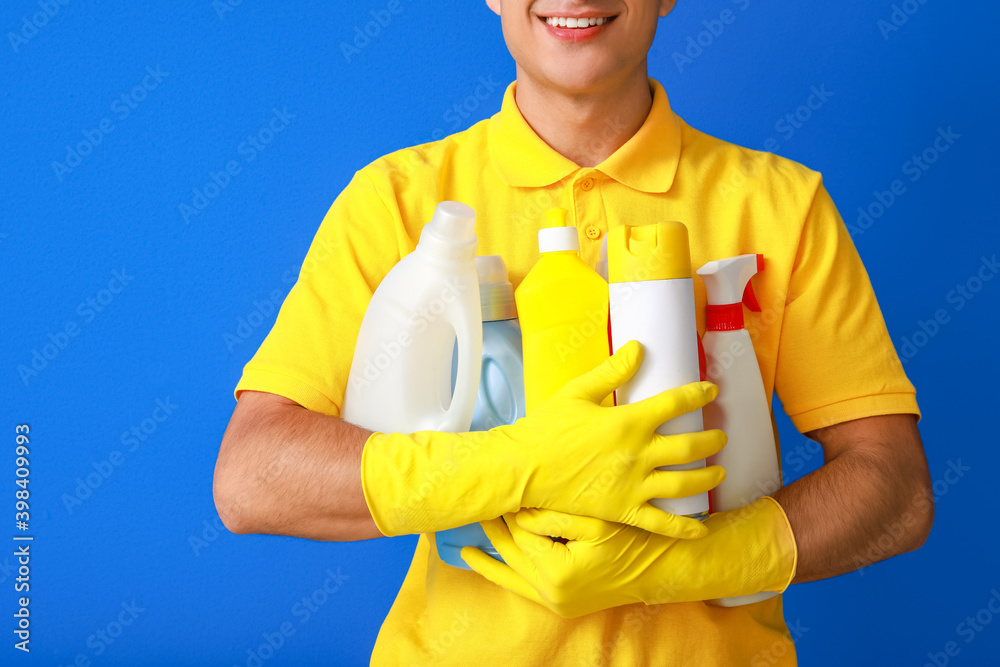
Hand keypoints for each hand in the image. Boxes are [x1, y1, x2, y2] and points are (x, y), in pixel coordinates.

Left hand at [460, 497, 796, 617]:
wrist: (664, 570)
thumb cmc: (636, 540)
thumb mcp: (600, 521)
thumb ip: (559, 513)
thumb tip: (523, 506)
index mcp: (560, 571)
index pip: (520, 534)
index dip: (507, 508)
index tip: (494, 487)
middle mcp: (553, 592)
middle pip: (510, 552)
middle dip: (493, 526)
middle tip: (474, 501)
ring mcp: (555, 601)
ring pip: (508, 571)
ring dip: (488, 548)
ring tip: (461, 528)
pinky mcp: (559, 601)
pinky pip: (516, 586)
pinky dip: (496, 571)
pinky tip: (474, 558)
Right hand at [493, 339, 726, 538]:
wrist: (522, 468)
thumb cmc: (545, 428)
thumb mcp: (577, 392)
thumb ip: (612, 371)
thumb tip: (639, 348)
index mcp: (628, 422)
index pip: (674, 403)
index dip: (697, 395)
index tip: (710, 392)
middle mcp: (638, 454)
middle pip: (690, 446)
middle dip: (712, 439)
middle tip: (720, 435)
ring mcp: (633, 485)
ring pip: (684, 483)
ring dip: (708, 476)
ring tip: (719, 471)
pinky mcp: (622, 510)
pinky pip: (660, 523)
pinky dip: (683, 527)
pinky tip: (701, 528)